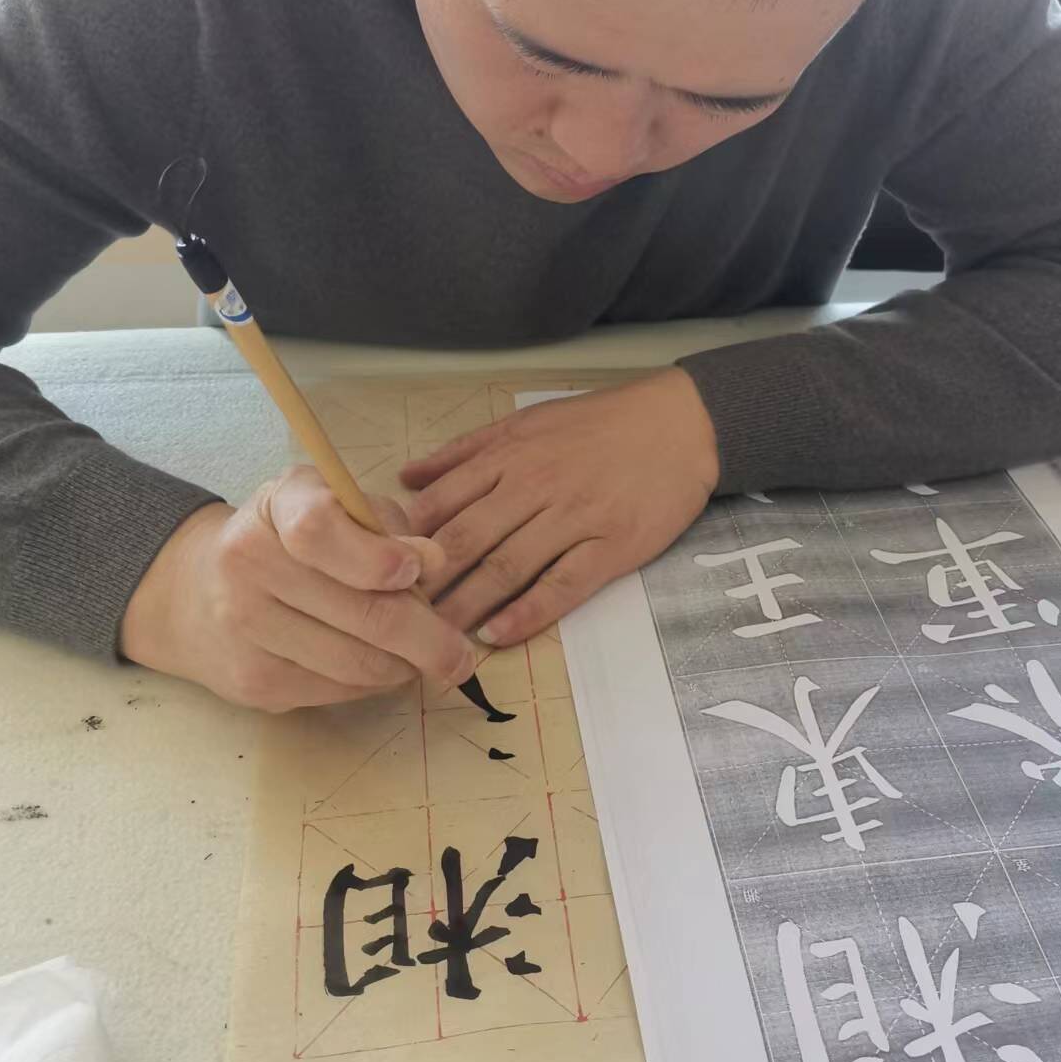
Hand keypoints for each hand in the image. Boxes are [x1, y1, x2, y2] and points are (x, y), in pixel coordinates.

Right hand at [119, 465, 476, 711]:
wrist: (198, 591)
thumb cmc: (289, 538)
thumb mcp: (334, 505)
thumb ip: (386, 526)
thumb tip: (434, 563)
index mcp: (276, 508)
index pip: (320, 530)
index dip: (377, 556)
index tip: (417, 570)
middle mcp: (248, 565)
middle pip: (359, 612)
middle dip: (427, 637)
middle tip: (460, 653)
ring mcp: (245, 628)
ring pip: (356, 663)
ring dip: (404, 666)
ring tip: (421, 657)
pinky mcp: (251, 682)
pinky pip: (337, 691)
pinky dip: (372, 684)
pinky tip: (379, 666)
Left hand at [403, 370, 719, 645]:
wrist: (681, 424)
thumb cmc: (600, 424)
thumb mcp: (527, 422)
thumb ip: (465, 451)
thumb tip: (407, 477)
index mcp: (508, 455)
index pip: (442, 502)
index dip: (406, 541)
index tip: (379, 573)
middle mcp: (534, 485)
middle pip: (466, 540)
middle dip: (426, 583)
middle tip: (394, 619)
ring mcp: (573, 518)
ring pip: (507, 567)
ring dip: (466, 606)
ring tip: (434, 638)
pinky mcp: (611, 547)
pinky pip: (562, 585)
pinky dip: (527, 613)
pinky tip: (498, 635)